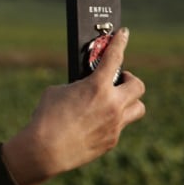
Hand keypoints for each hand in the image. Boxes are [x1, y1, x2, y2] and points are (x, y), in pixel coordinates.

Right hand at [2, 27, 145, 184]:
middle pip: (138, 86)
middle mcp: (112, 105)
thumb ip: (77, 86)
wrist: (45, 151)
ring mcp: (115, 125)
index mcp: (96, 87)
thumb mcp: (57, 92)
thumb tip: (84, 88)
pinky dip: (111, 121)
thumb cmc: (46, 117)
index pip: (114, 57)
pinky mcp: (111, 141)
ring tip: (112, 102)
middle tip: (117, 79)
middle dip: (130, 79)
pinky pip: (119, 126)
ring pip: (138, 108)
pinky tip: (93, 123)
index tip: (124, 33)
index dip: (120, 42)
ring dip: (129, 102)